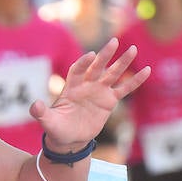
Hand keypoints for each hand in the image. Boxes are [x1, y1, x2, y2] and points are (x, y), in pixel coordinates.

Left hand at [32, 38, 150, 151]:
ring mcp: (99, 91)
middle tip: (114, 42)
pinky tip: (146, 70)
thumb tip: (35, 106)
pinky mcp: (109, 101)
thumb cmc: (57, 128)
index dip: (83, 63)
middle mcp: (86, 85)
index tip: (90, 55)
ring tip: (133, 49)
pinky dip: (135, 80)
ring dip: (122, 62)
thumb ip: (41, 112)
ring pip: (112, 74)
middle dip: (105, 55)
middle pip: (97, 67)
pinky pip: (124, 89)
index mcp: (71, 87)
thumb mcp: (48, 122)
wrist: (69, 139)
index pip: (77, 70)